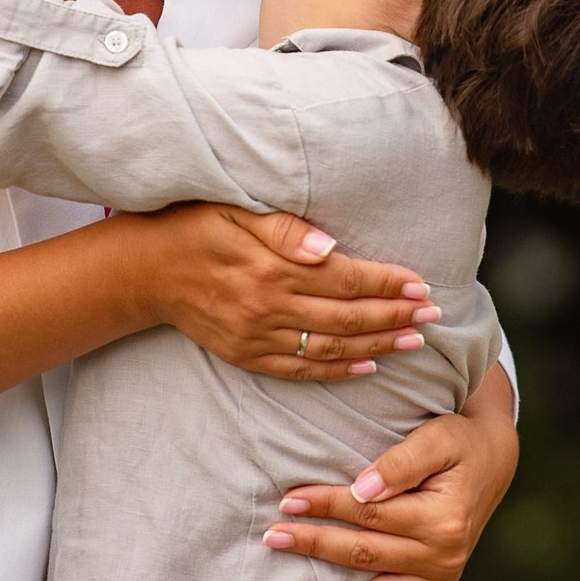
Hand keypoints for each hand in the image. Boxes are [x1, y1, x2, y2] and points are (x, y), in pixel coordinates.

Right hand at [120, 203, 438, 382]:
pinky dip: (336, 370)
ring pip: (330, 346)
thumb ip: (283, 228)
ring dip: (377, 345)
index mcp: (270, 266)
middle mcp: (267, 307)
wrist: (145, 270)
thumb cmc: (194, 227)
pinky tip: (366, 367)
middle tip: (434, 317)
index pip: (346, 278)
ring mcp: (257, 336)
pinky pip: (300, 369)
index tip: (422, 286)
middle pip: (347, 316)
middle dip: (395, 317)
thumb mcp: (234, 210)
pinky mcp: (246, 355)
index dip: (388, 284)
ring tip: (413, 342)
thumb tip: (329, 248)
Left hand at [267, 374, 520, 580]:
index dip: (327, 505)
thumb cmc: (460, 443)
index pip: (369, 514)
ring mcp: (439, 577)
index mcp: (440, 520)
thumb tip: (361, 489)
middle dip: (315, 545)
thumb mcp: (437, 439)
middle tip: (273, 536)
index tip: (290, 500)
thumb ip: (400, 463)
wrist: (493, 458)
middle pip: (365, 554)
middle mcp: (442, 556)